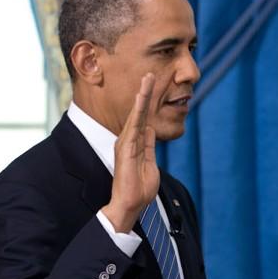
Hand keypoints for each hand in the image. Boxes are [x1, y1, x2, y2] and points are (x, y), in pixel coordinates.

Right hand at [101, 74, 159, 232]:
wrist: (129, 204)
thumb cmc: (139, 189)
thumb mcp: (150, 163)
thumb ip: (149, 146)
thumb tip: (150, 130)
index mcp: (136, 144)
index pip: (144, 119)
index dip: (148, 103)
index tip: (152, 86)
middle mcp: (129, 140)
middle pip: (139, 112)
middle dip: (144, 92)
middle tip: (150, 74)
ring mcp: (126, 143)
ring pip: (136, 115)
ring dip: (142, 96)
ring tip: (147, 79)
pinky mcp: (125, 148)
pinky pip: (133, 125)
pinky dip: (138, 111)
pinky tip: (141, 97)